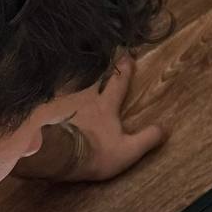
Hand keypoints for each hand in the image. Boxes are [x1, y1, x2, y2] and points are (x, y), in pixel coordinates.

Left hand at [19, 53, 167, 185]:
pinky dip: (53, 102)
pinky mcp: (46, 112)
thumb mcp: (127, 151)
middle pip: (93, 81)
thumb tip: (165, 128)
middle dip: (99, 73)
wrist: (56, 156)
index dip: (125, 69)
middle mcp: (84, 99)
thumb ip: (147, 139)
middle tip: (101, 63)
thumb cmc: (95, 153)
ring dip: (74, 87)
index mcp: (105, 105)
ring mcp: (63, 104)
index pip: (118, 82)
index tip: (128, 55)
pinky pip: (52, 102)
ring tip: (74, 88)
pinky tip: (50, 106)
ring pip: (71, 90)